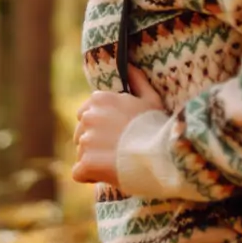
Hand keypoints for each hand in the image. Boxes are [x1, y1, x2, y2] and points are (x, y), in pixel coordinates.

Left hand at [72, 65, 165, 186]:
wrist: (162, 153)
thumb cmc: (158, 127)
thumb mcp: (151, 99)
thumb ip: (137, 81)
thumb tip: (130, 65)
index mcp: (100, 99)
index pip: (85, 115)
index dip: (100, 128)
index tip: (117, 136)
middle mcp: (88, 117)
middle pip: (81, 135)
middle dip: (95, 145)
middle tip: (119, 152)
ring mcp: (85, 140)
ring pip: (82, 155)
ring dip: (95, 161)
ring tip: (119, 164)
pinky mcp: (86, 162)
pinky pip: (79, 173)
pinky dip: (91, 176)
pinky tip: (110, 175)